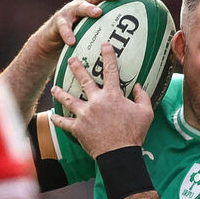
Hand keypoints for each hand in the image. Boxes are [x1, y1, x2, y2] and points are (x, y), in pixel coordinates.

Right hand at [35, 0, 146, 55]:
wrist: (55, 42)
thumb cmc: (83, 38)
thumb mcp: (101, 34)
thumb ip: (116, 35)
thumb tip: (143, 46)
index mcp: (97, 5)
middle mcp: (84, 4)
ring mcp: (70, 12)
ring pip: (80, 7)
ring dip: (89, 9)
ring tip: (97, 13)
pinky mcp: (58, 23)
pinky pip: (63, 27)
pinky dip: (68, 33)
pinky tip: (72, 41)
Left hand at [50, 42, 152, 156]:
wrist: (119, 154)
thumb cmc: (134, 133)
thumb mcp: (146, 114)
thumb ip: (143, 97)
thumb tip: (139, 87)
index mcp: (113, 96)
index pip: (111, 71)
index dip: (108, 56)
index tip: (104, 44)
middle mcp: (96, 101)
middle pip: (84, 80)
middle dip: (76, 67)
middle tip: (70, 59)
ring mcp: (84, 114)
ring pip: (68, 99)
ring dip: (60, 92)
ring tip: (55, 87)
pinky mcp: (77, 128)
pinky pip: (64, 122)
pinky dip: (58, 119)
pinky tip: (53, 116)